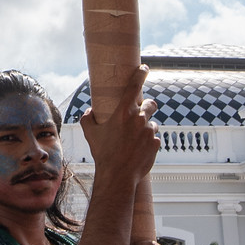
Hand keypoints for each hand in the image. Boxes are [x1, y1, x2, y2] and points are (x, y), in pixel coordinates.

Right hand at [78, 67, 159, 186]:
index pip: (134, 86)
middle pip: (151, 104)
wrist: (118, 175)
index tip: (144, 68)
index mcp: (123, 112)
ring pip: (152, 124)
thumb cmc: (103, 153)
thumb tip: (89, 111)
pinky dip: (148, 142)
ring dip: (146, 128)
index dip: (140, 74)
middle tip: (139, 114)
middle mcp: (139, 119)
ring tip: (135, 140)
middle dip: (147, 107)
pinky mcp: (156, 143)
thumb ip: (88, 118)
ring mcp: (149, 131)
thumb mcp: (91, 134)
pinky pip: (154, 139)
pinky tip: (138, 150)